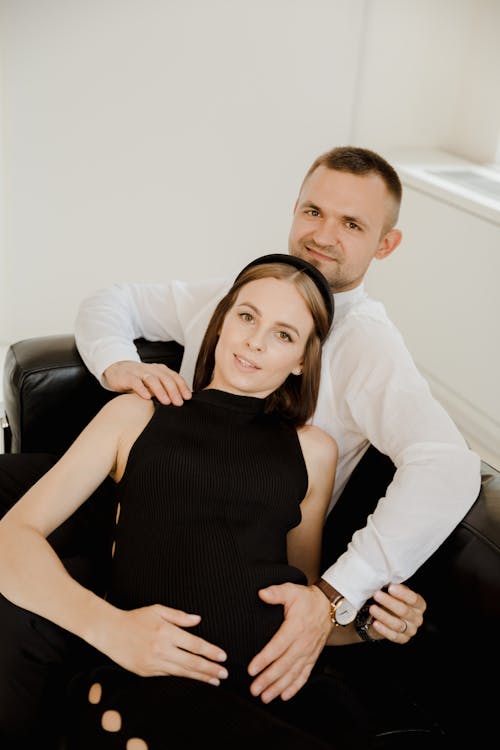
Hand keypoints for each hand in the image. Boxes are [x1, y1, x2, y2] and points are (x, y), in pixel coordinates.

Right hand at [101, 604, 227, 684]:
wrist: (110, 631)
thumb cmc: (135, 618)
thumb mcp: (157, 610)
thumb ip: (179, 616)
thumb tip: (198, 620)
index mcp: (166, 632)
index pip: (194, 644)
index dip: (210, 651)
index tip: (223, 656)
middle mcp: (161, 649)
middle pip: (191, 662)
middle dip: (210, 669)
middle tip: (224, 673)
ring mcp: (153, 663)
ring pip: (182, 673)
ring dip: (200, 678)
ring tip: (214, 681)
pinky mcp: (146, 672)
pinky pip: (169, 677)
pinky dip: (183, 680)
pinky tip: (193, 681)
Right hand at [103, 361, 191, 404]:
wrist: (117, 370)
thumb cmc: (138, 379)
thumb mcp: (153, 382)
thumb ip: (164, 388)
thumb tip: (179, 401)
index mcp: (160, 370)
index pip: (174, 376)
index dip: (182, 386)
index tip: (187, 397)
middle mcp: (151, 369)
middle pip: (165, 378)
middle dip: (173, 390)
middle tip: (179, 403)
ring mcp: (139, 372)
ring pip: (152, 379)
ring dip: (160, 391)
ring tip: (166, 402)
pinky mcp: (127, 377)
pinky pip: (135, 382)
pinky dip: (142, 389)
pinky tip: (146, 397)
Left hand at [247, 583, 330, 703]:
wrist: (327, 606)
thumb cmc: (307, 599)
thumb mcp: (291, 590)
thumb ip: (276, 593)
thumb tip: (262, 594)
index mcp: (296, 627)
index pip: (278, 646)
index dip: (264, 659)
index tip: (252, 669)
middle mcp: (303, 643)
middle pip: (284, 665)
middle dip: (268, 679)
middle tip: (254, 689)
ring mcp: (309, 652)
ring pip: (293, 673)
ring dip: (279, 687)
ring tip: (265, 696)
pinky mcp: (312, 657)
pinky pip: (304, 675)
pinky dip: (295, 687)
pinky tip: (284, 695)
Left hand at [368, 583, 425, 642]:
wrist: (384, 617)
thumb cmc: (391, 600)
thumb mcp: (394, 593)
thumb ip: (394, 588)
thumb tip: (385, 580)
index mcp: (419, 604)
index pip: (414, 599)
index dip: (402, 594)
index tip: (390, 587)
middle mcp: (417, 618)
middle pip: (404, 611)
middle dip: (389, 602)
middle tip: (376, 595)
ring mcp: (411, 630)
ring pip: (398, 624)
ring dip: (384, 616)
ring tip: (372, 608)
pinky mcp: (402, 639)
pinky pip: (393, 635)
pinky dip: (383, 629)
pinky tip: (375, 623)